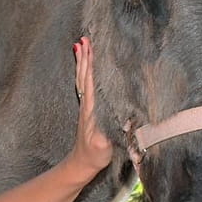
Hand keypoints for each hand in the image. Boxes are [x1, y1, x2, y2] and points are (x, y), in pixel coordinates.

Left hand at [69, 37, 114, 173]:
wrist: (82, 163)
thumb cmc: (95, 154)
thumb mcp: (103, 146)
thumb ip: (108, 134)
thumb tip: (120, 123)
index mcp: (91, 108)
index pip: (90, 81)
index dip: (90, 65)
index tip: (89, 48)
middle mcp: (86, 103)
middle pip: (84, 75)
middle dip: (84, 57)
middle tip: (84, 38)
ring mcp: (85, 106)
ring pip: (82, 78)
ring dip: (82, 62)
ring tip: (81, 45)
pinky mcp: (87, 109)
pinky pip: (84, 85)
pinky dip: (84, 72)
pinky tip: (85, 66)